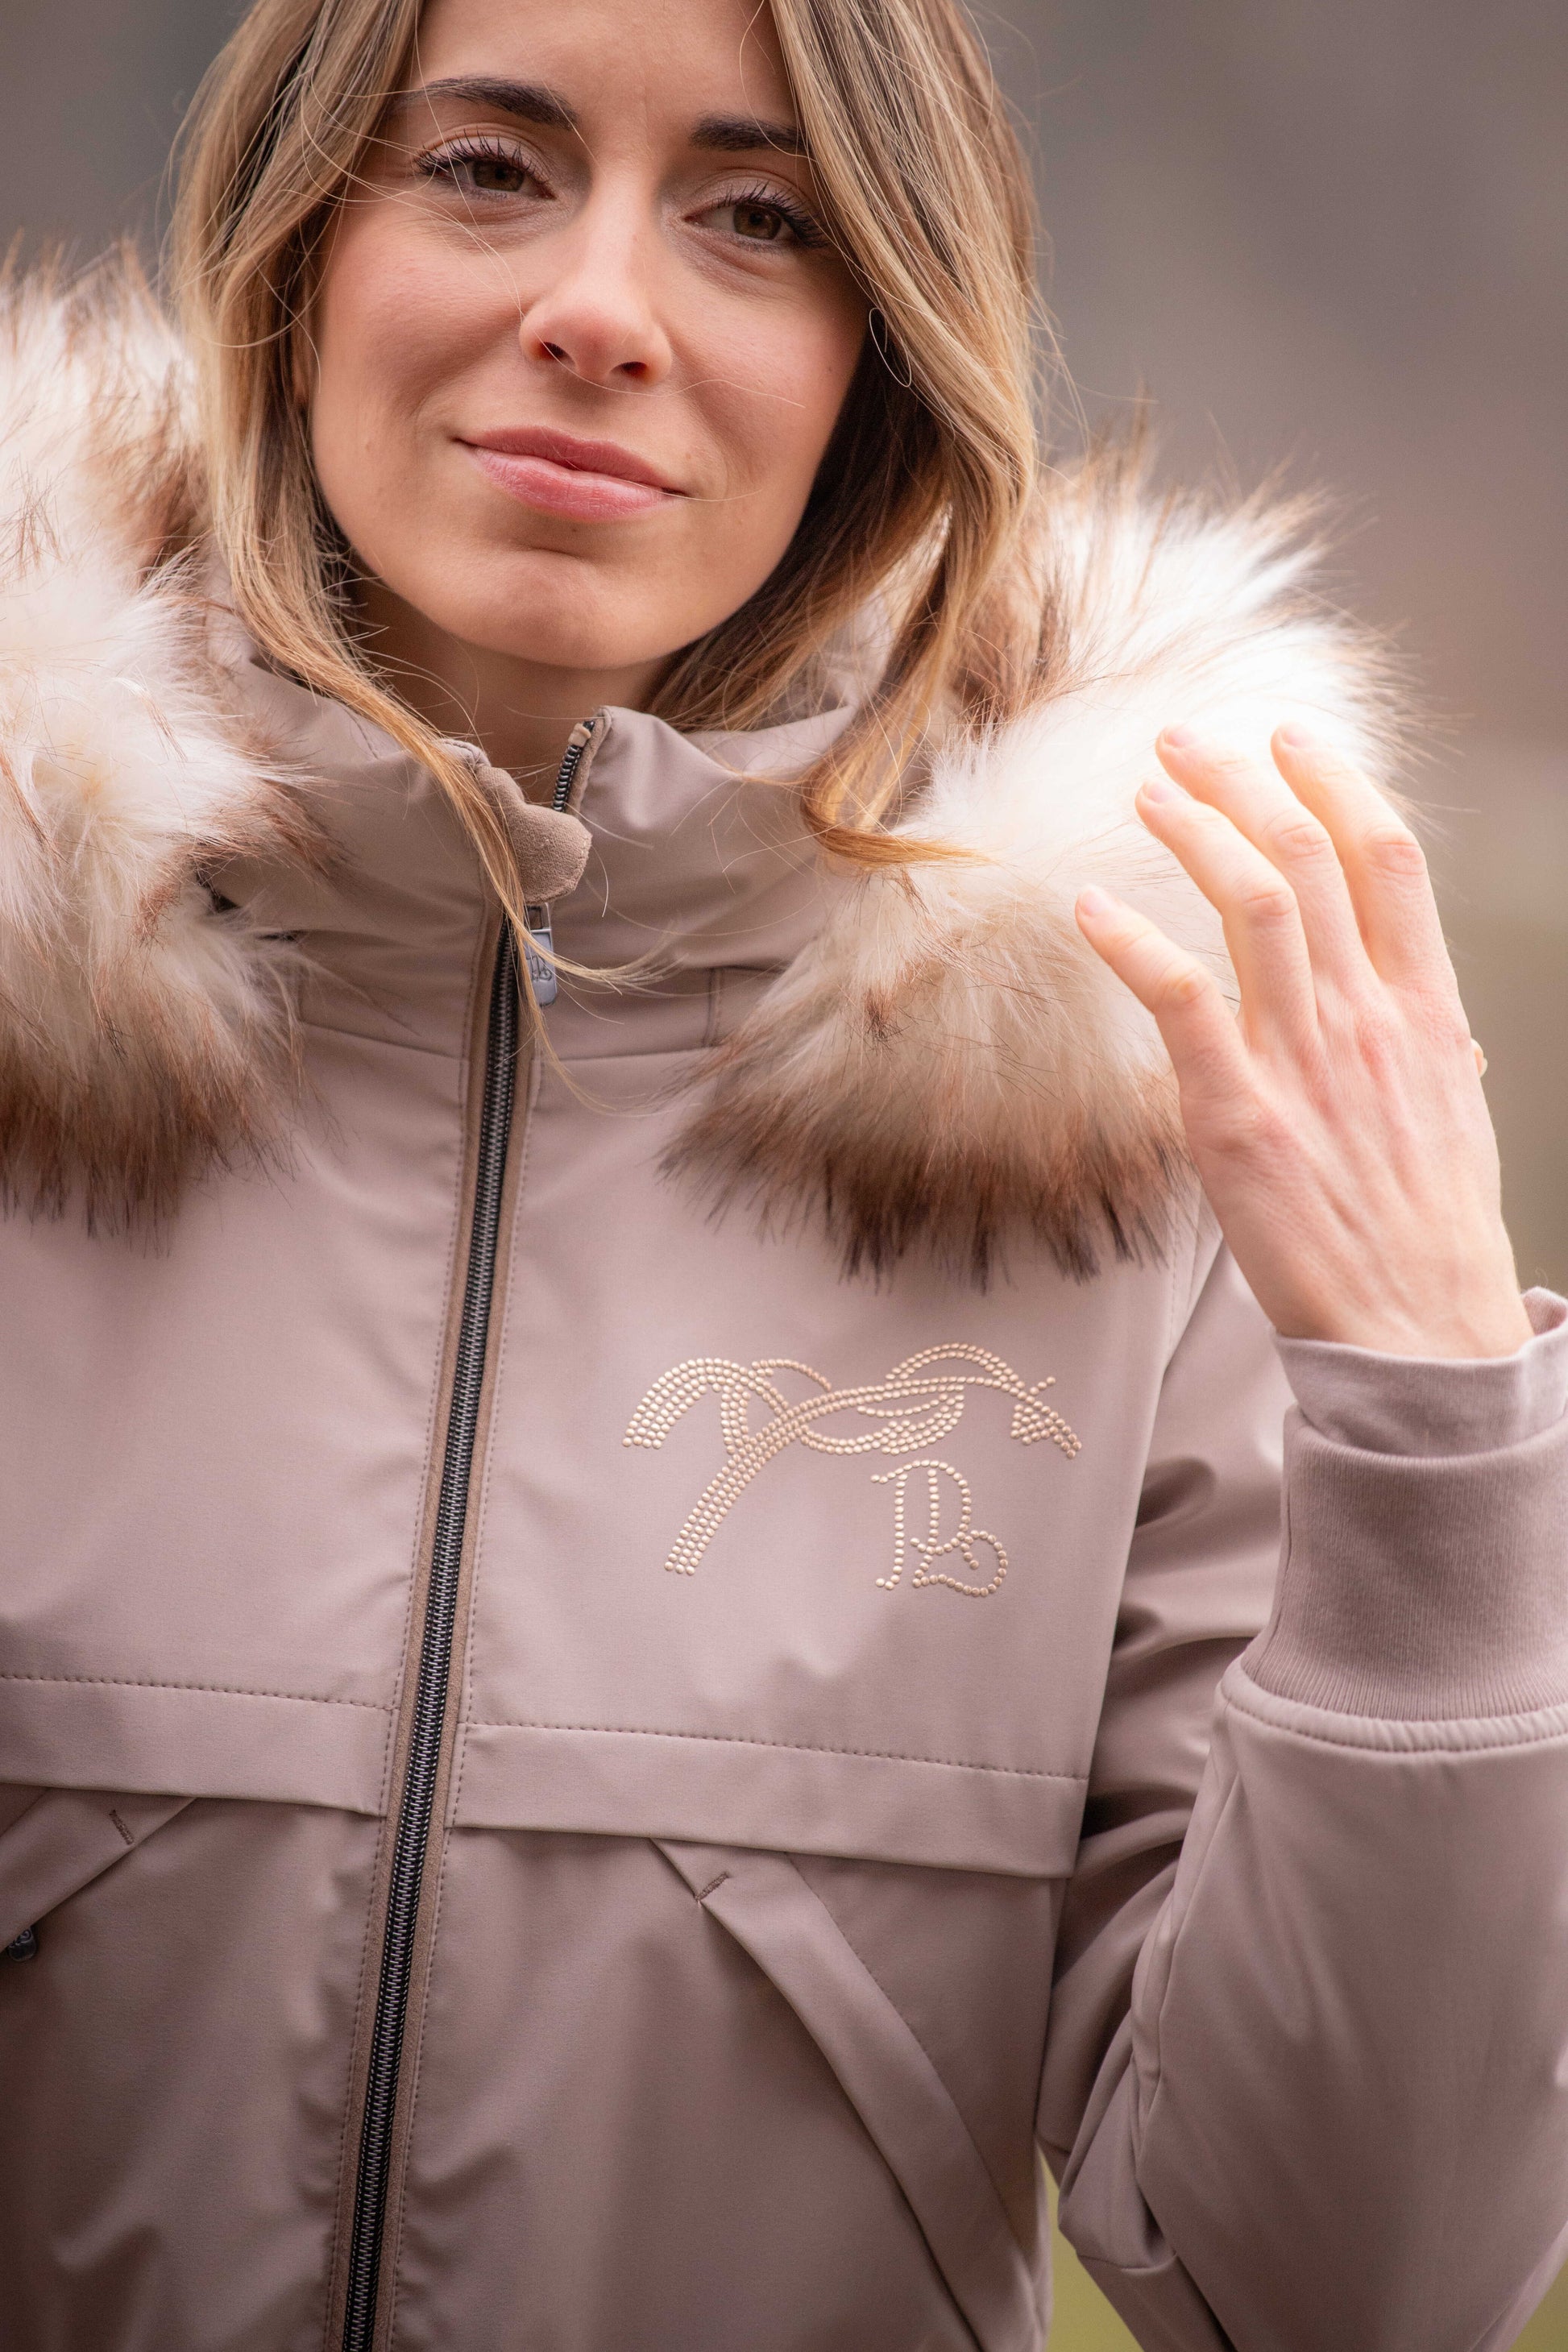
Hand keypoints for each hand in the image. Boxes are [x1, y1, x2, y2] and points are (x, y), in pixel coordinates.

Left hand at [1074, 725, 1531, 1358]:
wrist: (1419, 1331)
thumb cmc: (1428, 1230)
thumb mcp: (1451, 1114)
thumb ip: (1426, 1045)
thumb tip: (1423, 1011)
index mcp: (1426, 1009)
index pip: (1389, 858)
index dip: (1337, 780)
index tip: (1291, 735)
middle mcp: (1367, 1018)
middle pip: (1308, 856)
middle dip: (1244, 781)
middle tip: (1185, 741)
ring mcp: (1303, 1063)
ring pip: (1252, 904)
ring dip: (1192, 831)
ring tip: (1146, 790)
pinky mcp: (1237, 1119)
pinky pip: (1180, 1000)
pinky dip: (1131, 941)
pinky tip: (1089, 905)